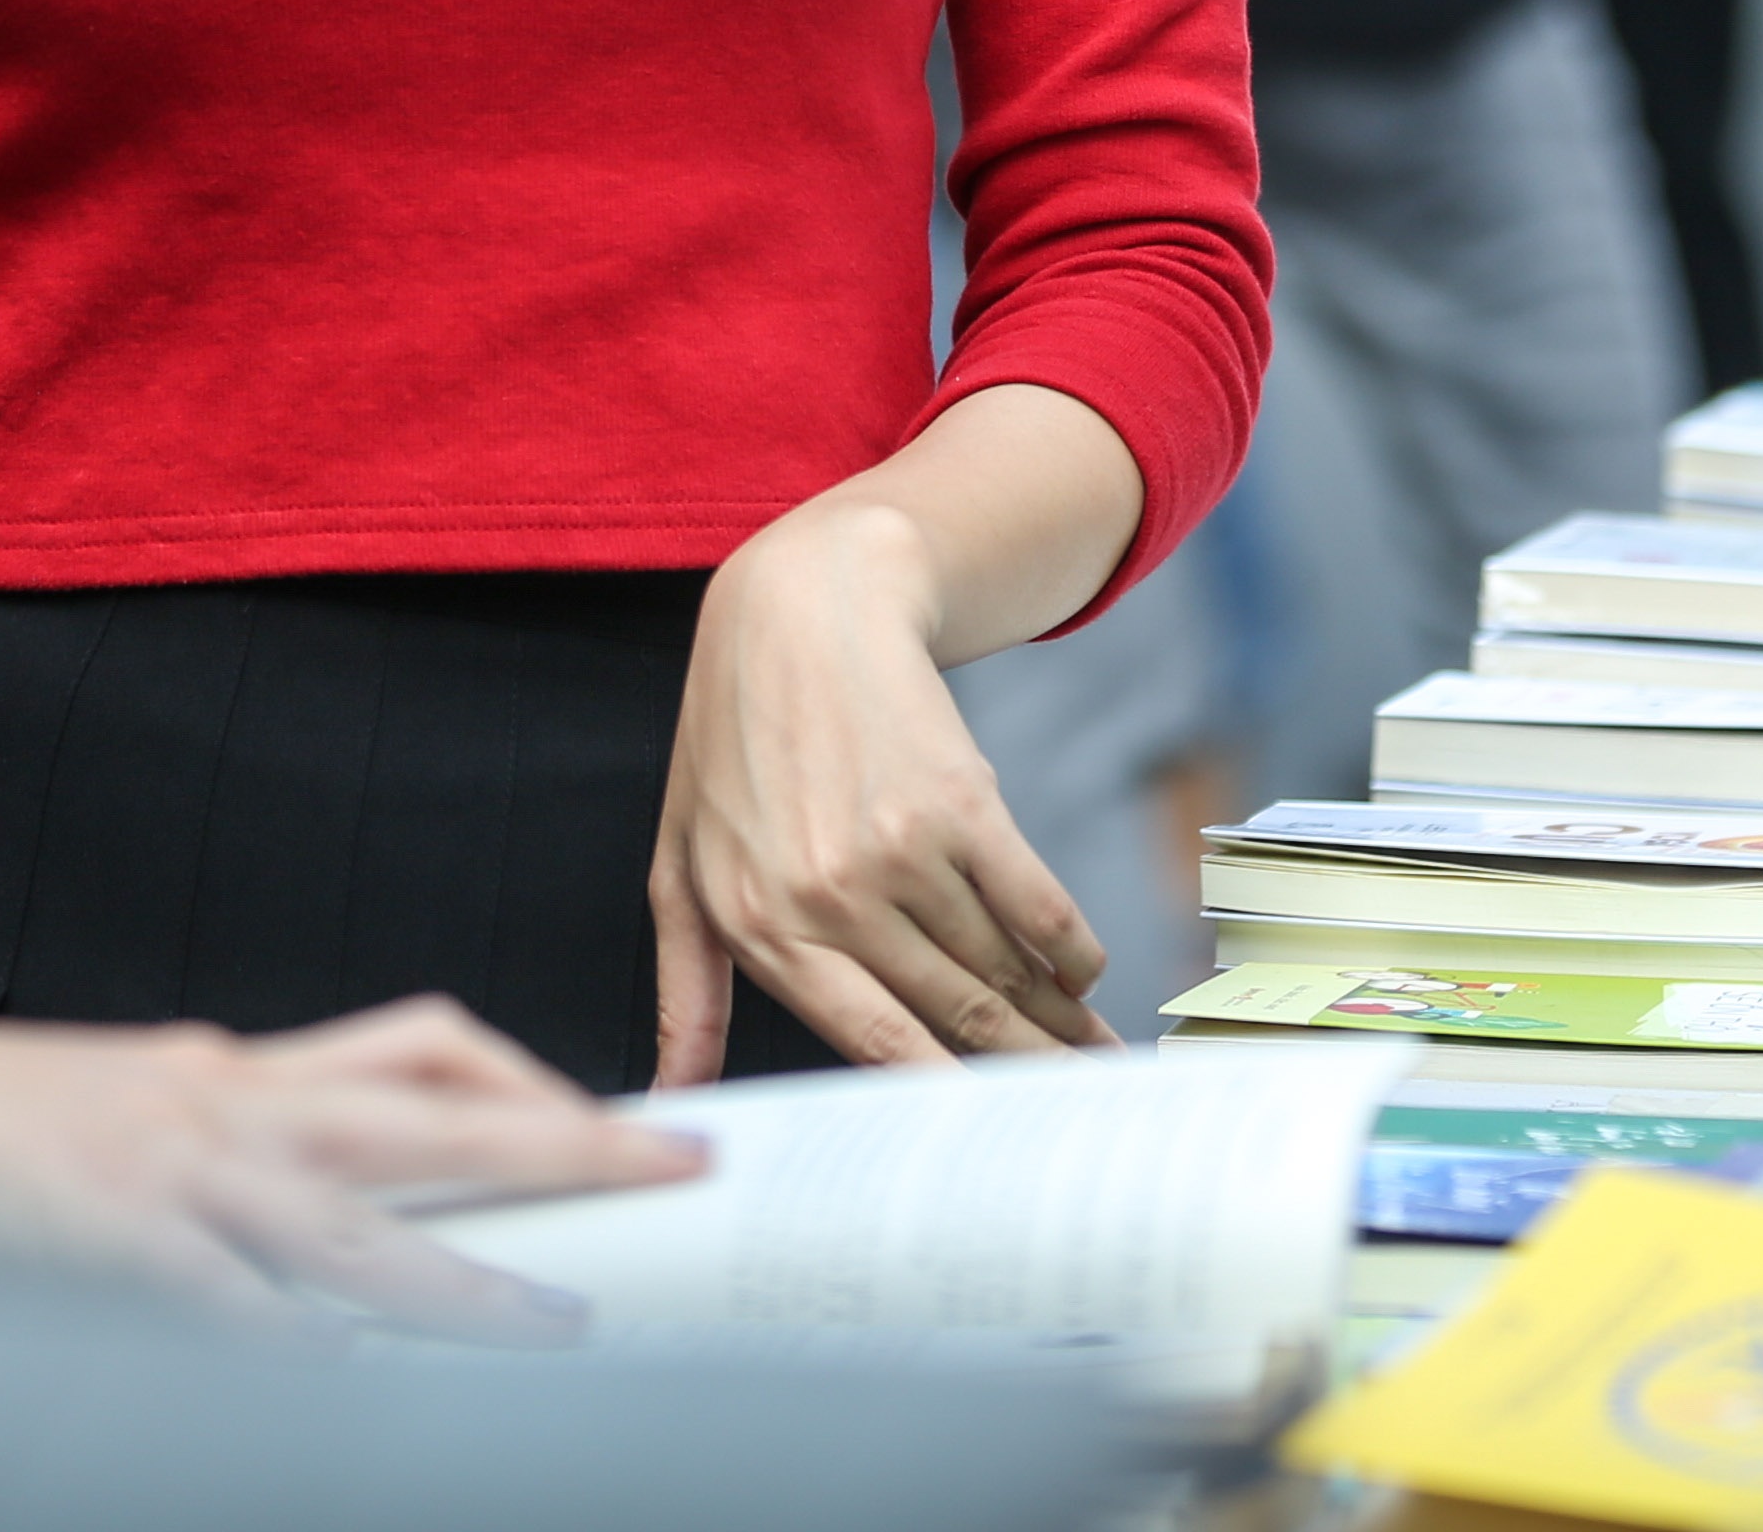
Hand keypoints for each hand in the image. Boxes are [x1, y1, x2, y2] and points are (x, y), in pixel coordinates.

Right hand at [0, 993, 698, 1338]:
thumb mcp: (121, 1105)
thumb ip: (213, 1145)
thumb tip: (296, 1220)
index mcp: (233, 1069)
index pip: (422, 1049)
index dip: (533, 1081)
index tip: (614, 1116)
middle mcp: (229, 1105)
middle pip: (441, 1112)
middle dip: (572, 1143)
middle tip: (677, 1169)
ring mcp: (176, 1177)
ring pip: (364, 1224)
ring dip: (473, 1280)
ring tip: (567, 1323)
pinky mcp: (112, 1248)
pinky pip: (231, 1306)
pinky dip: (296, 1347)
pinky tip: (350, 1380)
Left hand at [652, 497, 1118, 1080]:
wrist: (802, 609)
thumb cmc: (734, 745)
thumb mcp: (682, 866)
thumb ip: (684, 990)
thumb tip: (673, 1098)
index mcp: (764, 927)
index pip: (868, 1048)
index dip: (938, 1105)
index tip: (984, 1153)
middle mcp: (832, 899)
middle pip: (952, 1017)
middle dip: (1018, 1074)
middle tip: (1067, 1113)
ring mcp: (901, 850)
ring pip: (1000, 969)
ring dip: (1054, 1023)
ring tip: (1089, 1060)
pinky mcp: (963, 801)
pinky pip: (1037, 905)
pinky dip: (1071, 951)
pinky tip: (1084, 977)